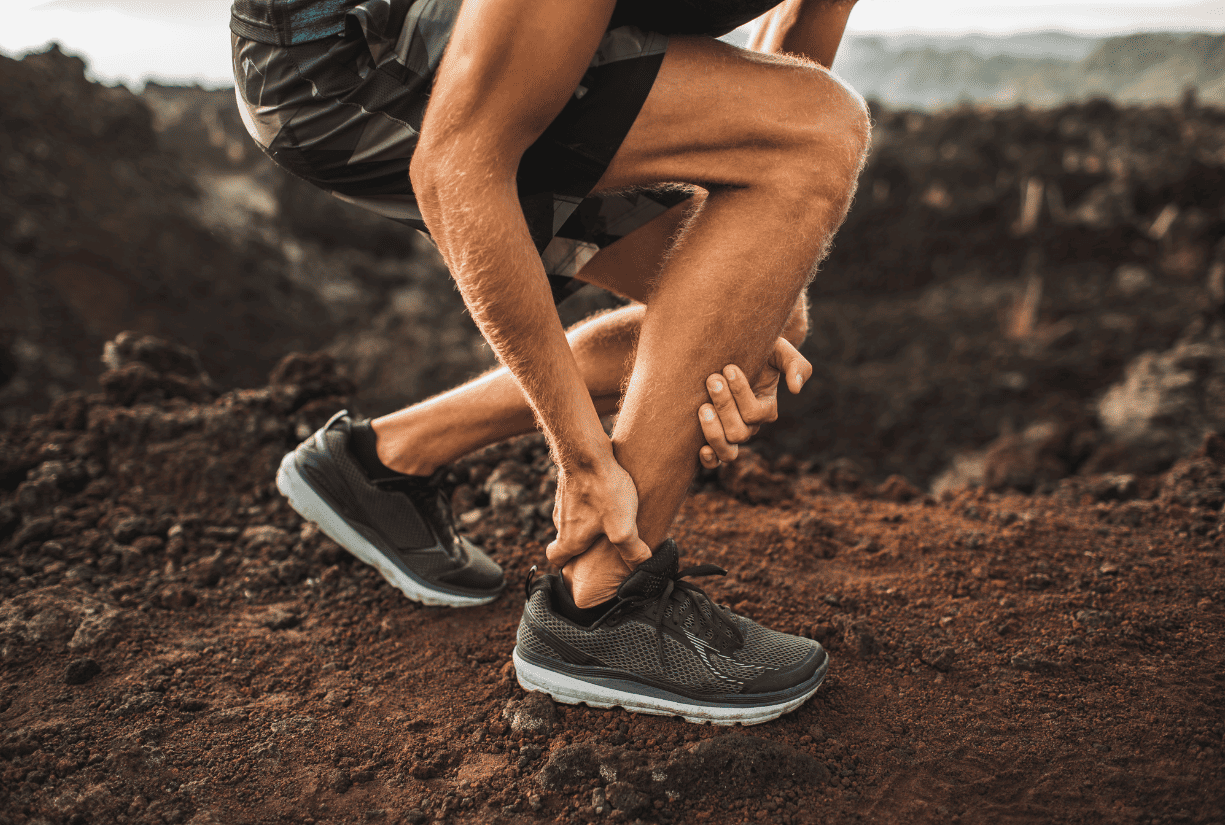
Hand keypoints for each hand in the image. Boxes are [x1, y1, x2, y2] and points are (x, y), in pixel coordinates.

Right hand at [545, 459, 652, 571]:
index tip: (580, 565)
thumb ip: (632, 551)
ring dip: (588, 519)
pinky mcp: (572, 481)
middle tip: (604, 541)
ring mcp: (564, 499)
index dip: (566, 565)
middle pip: (567, 538)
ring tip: (612, 516)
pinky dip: (591, 499)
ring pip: (573, 517)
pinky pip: (580, 497)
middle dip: (583, 543)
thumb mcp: (622, 527)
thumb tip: (644, 565)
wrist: (587, 450)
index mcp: (569, 538)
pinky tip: (610, 493)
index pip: (556, 559)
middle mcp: (561, 520)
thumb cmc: (602, 490)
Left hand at [698, 336, 811, 467]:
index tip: (729, 368)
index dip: (741, 392)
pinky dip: (709, 459)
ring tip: (703, 407)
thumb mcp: (780, 351)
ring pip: (727, 450)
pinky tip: (700, 448)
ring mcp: (731, 434)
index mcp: (766, 409)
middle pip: (738, 432)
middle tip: (712, 379)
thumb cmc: (758, 351)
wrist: (732, 352)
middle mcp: (749, 426)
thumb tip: (795, 389)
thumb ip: (796, 366)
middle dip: (724, 405)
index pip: (754, 412)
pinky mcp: (712, 438)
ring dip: (713, 431)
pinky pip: (714, 460)